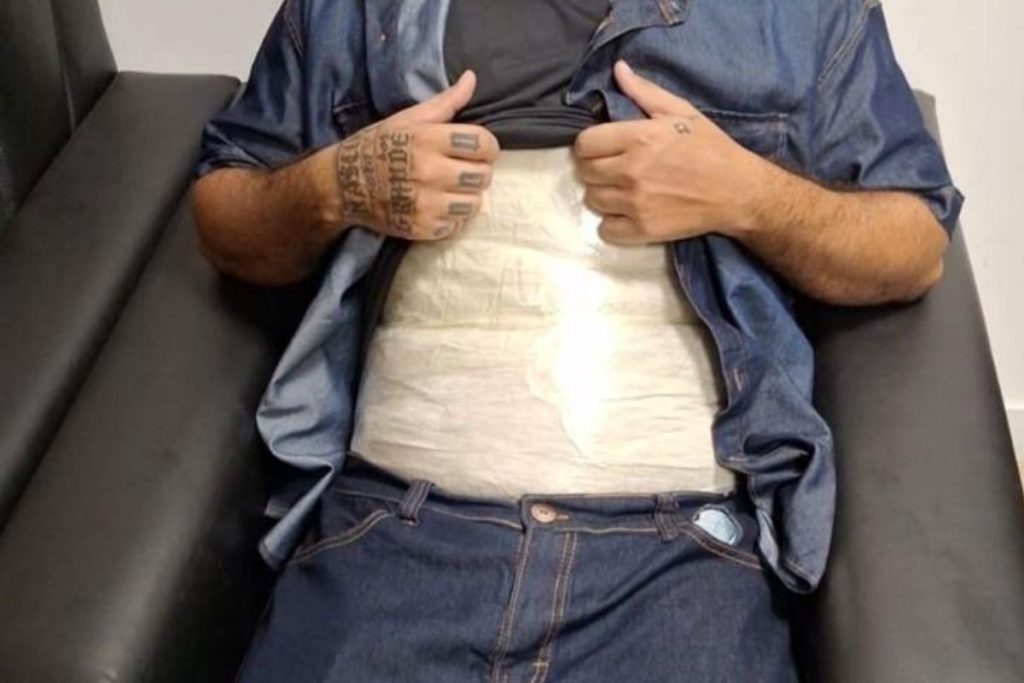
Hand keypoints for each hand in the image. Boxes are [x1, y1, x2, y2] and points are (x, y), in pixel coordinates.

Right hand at [323, 70, 499, 240]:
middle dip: (477, 172)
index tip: (477, 150)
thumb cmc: (378, 146)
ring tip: (450, 190)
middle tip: (461, 171)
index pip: (484, 144)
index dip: (487, 147)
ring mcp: (426, 203)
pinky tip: (436, 206)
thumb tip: (471, 78)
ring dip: (467, 197)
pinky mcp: (422, 228)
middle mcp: (429, 172)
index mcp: (428, 140)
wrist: (342, 185)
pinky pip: (457, 224)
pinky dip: (451, 217)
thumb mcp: (408, 119)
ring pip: (475, 204)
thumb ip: (445, 103)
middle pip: (483, 176)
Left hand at [573, 60, 767, 244]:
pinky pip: (605, 230)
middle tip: (614, 167)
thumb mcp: (682, 112)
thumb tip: (618, 69)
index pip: (584, 143)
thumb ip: (645, 92)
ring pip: (592, 200)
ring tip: (623, 189)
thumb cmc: (711, 148)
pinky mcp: (643, 229)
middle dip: (595, 168)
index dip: (590, 144)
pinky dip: (612, 223)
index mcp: (639, 138)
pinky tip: (627, 212)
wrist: (738, 191)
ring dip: (603, 194)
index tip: (603, 147)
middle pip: (585, 172)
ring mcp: (635, 203)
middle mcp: (631, 171)